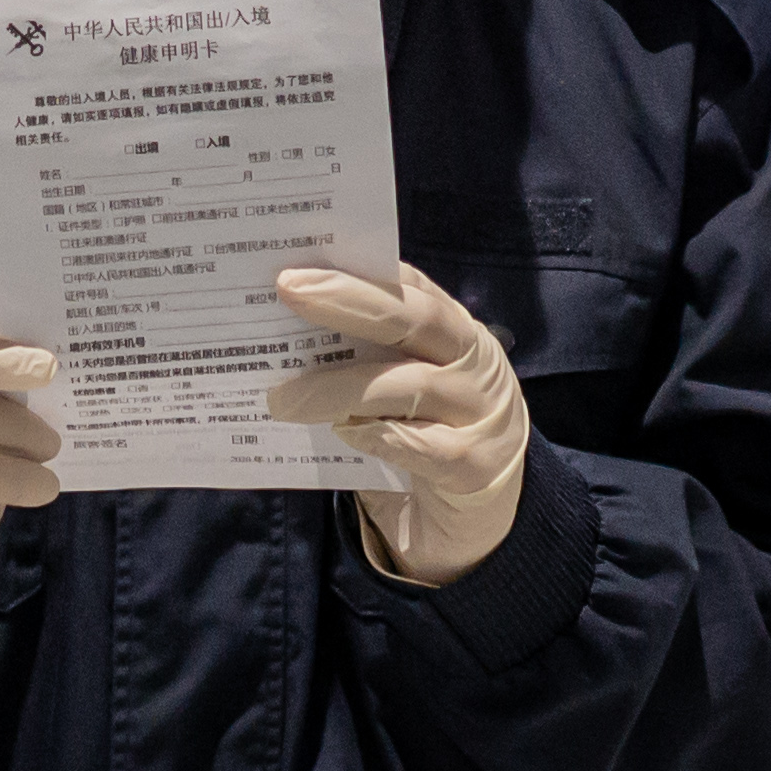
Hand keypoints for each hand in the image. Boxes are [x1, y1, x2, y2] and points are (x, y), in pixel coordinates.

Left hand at [268, 264, 530, 586]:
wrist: (487, 509)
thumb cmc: (432, 430)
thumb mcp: (407, 383)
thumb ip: (368, 357)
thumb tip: (286, 331)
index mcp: (456, 330)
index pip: (412, 285)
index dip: (360, 270)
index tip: (301, 262)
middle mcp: (475, 362)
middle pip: (417, 318)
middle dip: (350, 300)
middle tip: (288, 290)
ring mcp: (481, 413)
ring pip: (410, 384)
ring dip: (341, 386)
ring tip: (283, 398)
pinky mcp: (477, 466)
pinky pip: (425, 447)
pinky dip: (380, 436)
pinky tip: (344, 432)